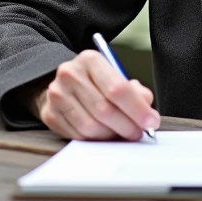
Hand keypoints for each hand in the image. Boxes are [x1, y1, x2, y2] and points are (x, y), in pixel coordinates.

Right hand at [24, 50, 159, 140]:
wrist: (64, 85)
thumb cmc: (96, 83)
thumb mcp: (116, 77)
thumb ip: (135, 92)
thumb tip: (147, 112)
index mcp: (90, 60)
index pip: (117, 88)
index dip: (137, 109)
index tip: (151, 122)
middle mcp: (70, 74)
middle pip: (104, 109)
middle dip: (127, 126)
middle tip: (138, 133)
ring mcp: (57, 95)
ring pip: (90, 126)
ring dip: (111, 136)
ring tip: (121, 134)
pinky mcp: (50, 115)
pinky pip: (77, 136)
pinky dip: (95, 140)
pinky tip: (103, 135)